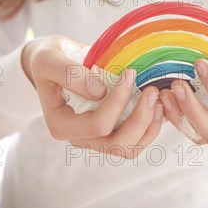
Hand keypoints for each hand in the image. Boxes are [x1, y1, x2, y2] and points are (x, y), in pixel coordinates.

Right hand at [22, 35, 163, 158]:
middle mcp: (80, 138)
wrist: (53, 61)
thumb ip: (69, 74)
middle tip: (152, 90)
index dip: (118, 101)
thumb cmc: (48, 58)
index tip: (129, 73)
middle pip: (117, 144)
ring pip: (129, 148)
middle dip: (140, 118)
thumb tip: (100, 91)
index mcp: (62, 125)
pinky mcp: (110, 131)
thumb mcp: (49, 59)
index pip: (97, 125)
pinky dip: (151, 126)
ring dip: (149, 127)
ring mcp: (96, 138)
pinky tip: (158, 104)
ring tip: (159, 99)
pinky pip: (135, 141)